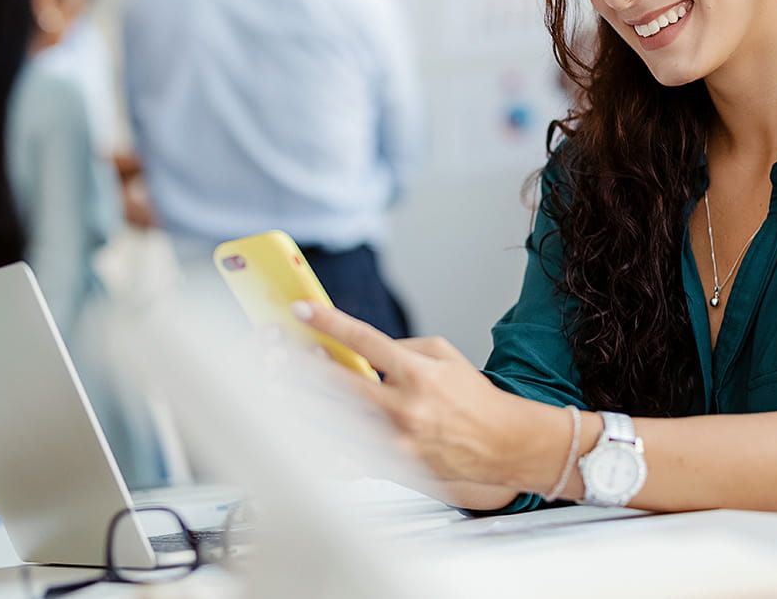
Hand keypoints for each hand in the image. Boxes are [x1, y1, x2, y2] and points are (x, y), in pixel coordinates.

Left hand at [292, 301, 549, 488]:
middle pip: (337, 383)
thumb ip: (401, 348)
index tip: (301, 311)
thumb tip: (360, 350)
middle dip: (299, 367)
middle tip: (272, 354)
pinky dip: (321, 444)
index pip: (364, 340)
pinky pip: (346, 458)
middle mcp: (404, 407)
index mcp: (418, 372)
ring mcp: (397, 441)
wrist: (503, 444)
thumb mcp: (444, 355)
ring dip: (299, 403)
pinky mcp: (393, 466)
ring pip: (333, 422)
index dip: (328, 322)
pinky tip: (299, 434)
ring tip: (274, 389)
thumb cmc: (475, 398)